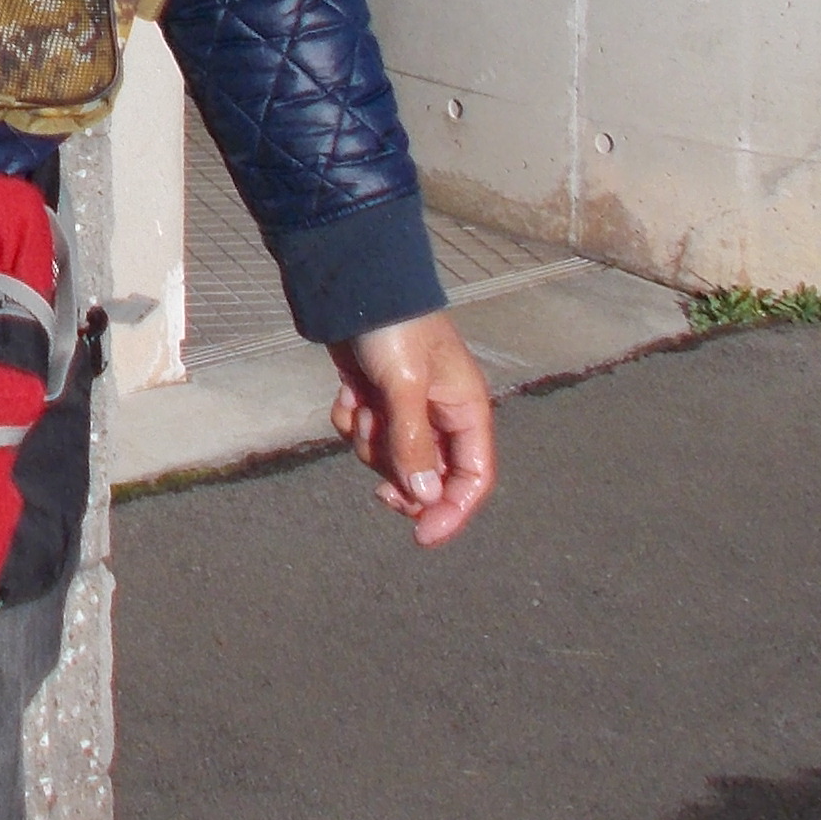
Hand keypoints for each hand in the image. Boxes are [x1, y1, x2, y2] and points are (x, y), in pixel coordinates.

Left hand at [326, 310, 495, 546]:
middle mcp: (441, 413)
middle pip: (429, 477)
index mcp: (466, 409)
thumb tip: (424, 498)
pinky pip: (362, 433)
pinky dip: (351, 418)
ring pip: (390, 458)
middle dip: (401, 479)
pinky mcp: (374, 399)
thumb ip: (414, 442)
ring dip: (370, 441)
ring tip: (363, 403)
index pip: (473, 477)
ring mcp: (405, 408)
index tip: (422, 536)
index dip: (453, 511)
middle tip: (381, 492)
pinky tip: (347, 391)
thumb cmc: (391, 325)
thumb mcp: (404, 384)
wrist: (350, 284)